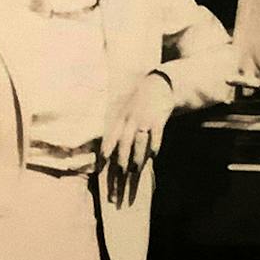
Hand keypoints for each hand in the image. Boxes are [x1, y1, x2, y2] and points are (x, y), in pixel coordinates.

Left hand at [104, 71, 174, 206]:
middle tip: (120, 176)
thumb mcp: (123, 108)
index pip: (111, 137)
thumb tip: (106, 144)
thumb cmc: (138, 100)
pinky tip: (154, 156)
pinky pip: (156, 136)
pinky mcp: (158, 119)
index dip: (106, 152)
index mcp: (120, 117)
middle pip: (125, 144)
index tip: (101, 166)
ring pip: (140, 142)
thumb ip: (116, 124)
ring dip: (137, 158)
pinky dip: (155, 146)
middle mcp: (131, 119)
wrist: (157, 84)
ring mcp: (145, 119)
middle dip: (122, 161)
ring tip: (135, 171)